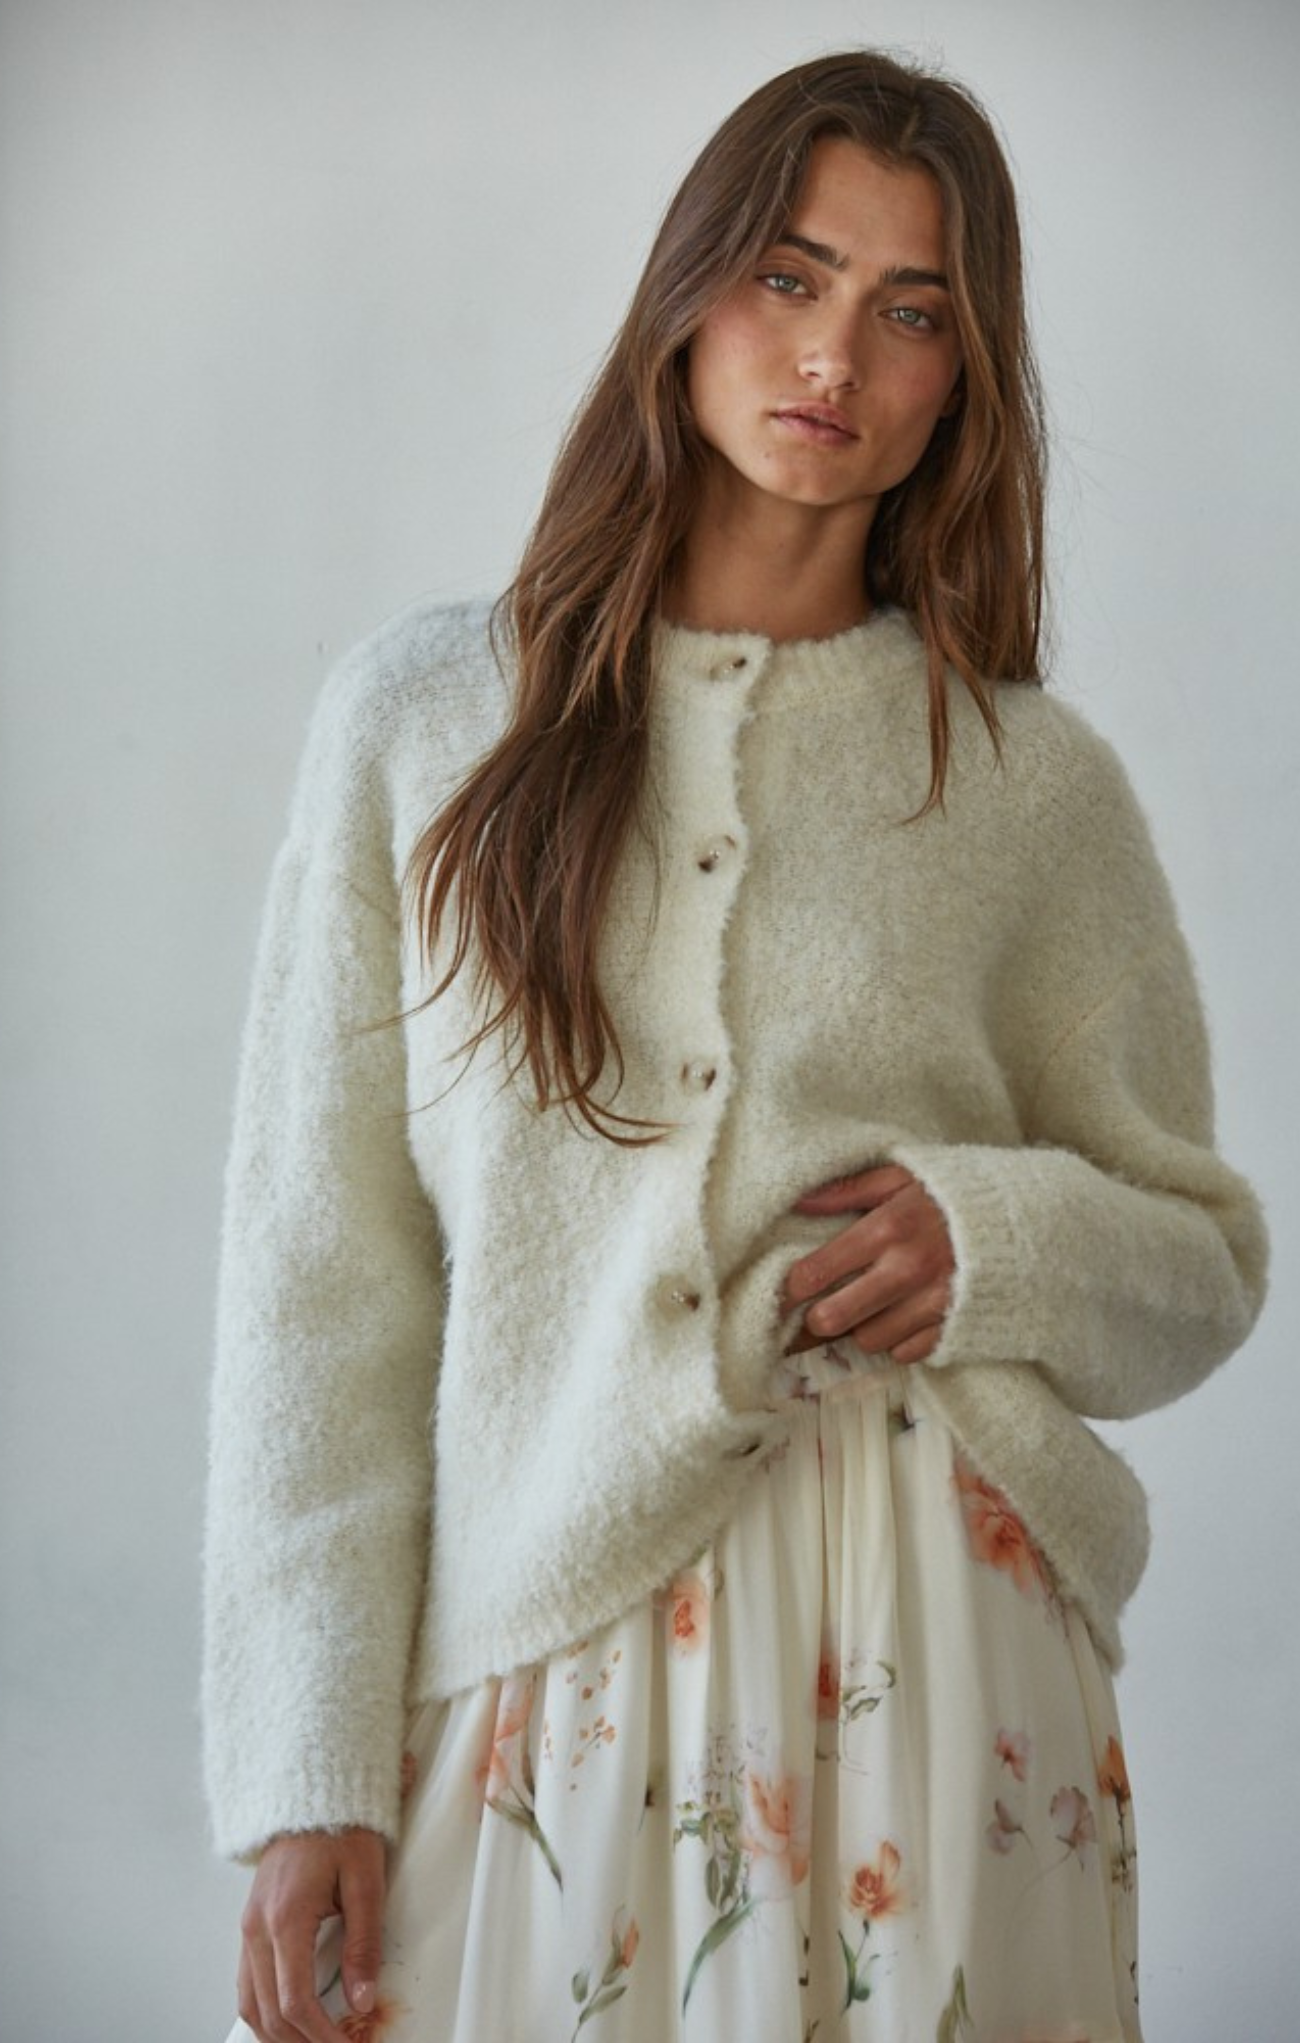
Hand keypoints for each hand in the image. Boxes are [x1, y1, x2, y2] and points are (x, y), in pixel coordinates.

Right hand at [237, 1828, 385, 2042]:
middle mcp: (256, 1928)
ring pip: (249, 2003)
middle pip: (268, 2011)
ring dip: (277, 2034)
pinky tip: (288, 2023)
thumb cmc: (343, 1829)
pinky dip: (264, 2012)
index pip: (294, 2000)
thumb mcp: (366, 1881)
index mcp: (286, 1918)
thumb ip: (364, 1943)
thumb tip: (361, 2000)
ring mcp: (247, 1927)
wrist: (313, 1793)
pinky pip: (246, 1984)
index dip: (320, 2035)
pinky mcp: (249, 1924)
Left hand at [780, 1164, 954, 1365]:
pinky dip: (899, 1340)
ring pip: (867, 1340)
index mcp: (888, 1229)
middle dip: (820, 1317)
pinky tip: (904, 1316)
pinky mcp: (955, 1329)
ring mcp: (932, 1305)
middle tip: (823, 1306)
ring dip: (862, 1327)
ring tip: (871, 1306)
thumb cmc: (958, 1194)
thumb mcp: (904, 1176)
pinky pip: (905, 1353)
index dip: (792, 1287)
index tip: (789, 1288)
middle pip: (833, 1319)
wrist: (1029, 1221)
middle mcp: (906, 1271)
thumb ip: (848, 1190)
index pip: (816, 1273)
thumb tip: (799, 1202)